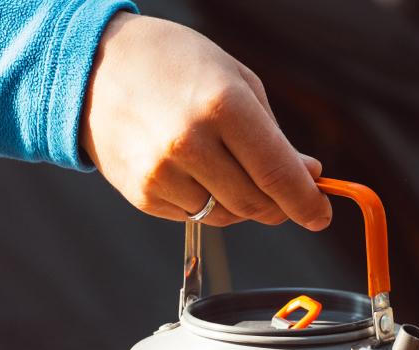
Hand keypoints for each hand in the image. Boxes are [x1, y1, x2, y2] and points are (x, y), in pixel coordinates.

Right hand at [79, 12, 330, 229]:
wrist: (97, 70)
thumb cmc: (174, 66)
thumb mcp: (235, 81)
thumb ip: (274, 136)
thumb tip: (307, 177)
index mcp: (222, 105)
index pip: (277, 173)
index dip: (305, 202)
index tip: (320, 215)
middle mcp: (189, 143)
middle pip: (254, 202)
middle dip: (278, 206)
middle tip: (284, 196)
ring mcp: (162, 174)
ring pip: (224, 215)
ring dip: (241, 204)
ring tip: (230, 170)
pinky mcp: (143, 195)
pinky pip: (192, 215)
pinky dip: (205, 202)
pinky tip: (194, 171)